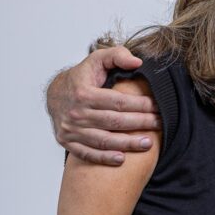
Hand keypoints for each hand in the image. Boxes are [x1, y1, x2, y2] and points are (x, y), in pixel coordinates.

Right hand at [46, 46, 159, 164]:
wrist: (55, 94)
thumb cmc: (82, 77)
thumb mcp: (97, 59)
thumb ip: (117, 55)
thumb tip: (137, 62)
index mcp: (84, 93)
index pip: (118, 102)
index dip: (140, 105)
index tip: (158, 107)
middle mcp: (76, 113)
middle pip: (114, 122)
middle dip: (140, 123)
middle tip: (159, 124)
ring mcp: (71, 130)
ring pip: (103, 140)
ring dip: (127, 144)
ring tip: (148, 143)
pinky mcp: (67, 142)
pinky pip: (86, 153)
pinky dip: (103, 158)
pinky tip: (121, 159)